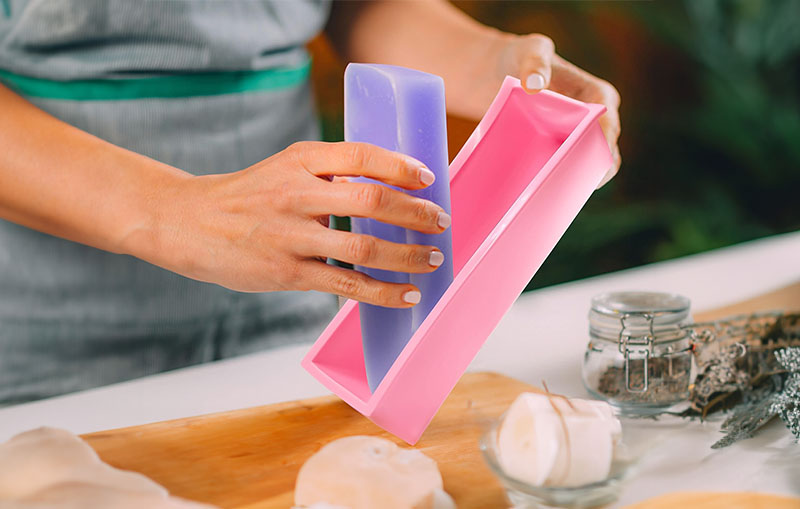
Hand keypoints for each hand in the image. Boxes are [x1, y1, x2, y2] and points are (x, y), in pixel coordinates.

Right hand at [146, 142, 450, 307]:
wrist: (190, 223)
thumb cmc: (248, 196)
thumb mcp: (284, 168)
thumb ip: (329, 172)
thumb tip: (391, 189)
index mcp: (301, 159)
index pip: (362, 155)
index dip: (401, 165)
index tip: (428, 178)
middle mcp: (298, 193)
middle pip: (372, 199)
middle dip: (416, 213)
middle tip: (441, 222)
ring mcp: (292, 235)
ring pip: (365, 246)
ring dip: (408, 255)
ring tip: (432, 259)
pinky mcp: (288, 273)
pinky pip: (347, 284)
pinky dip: (383, 291)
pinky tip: (407, 294)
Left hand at [468, 32, 620, 185]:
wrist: (498, 74)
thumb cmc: (518, 57)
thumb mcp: (528, 51)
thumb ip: (534, 62)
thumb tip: (536, 86)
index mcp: (598, 95)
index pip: (608, 125)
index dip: (602, 147)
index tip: (587, 165)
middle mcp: (596, 120)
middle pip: (604, 153)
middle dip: (591, 172)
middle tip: (568, 188)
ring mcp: (579, 138)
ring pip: (589, 168)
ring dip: (577, 184)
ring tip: (557, 198)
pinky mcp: (561, 151)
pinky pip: (568, 172)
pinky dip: (562, 185)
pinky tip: (546, 199)